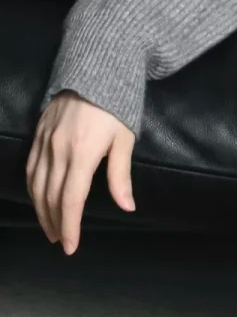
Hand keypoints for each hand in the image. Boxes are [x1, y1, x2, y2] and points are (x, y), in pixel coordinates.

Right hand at [26, 91, 135, 253]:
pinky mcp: (37, 134)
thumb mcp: (125, 139)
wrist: (94, 71)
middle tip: (60, 242)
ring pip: (35, 184)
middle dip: (54, 223)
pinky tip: (38, 200)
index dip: (69, 225)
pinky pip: (29, 167)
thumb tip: (127, 207)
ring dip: (41, 210)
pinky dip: (32, 188)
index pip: (71, 199)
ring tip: (49, 228)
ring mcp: (44, 141)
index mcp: (82, 153)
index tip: (70, 246)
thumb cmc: (116, 106)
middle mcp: (58, 149)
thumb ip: (121, 175)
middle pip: (50, 196)